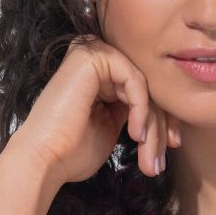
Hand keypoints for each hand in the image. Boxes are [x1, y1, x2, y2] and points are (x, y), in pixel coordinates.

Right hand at [8, 35, 181, 189]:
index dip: (161, 119)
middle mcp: (95, 59)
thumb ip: (133, 112)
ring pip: (143, 86)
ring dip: (151, 125)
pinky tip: (134, 134)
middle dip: (159, 126)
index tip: (170, 147)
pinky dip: (140, 109)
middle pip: (146, 87)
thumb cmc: (72, 152)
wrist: (45, 160)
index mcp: (99, 75)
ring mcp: (92, 53)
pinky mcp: (91, 56)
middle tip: (159, 161)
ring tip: (148, 156)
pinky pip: (134, 79)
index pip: (142, 89)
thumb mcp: (112, 128)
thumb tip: (164, 115)